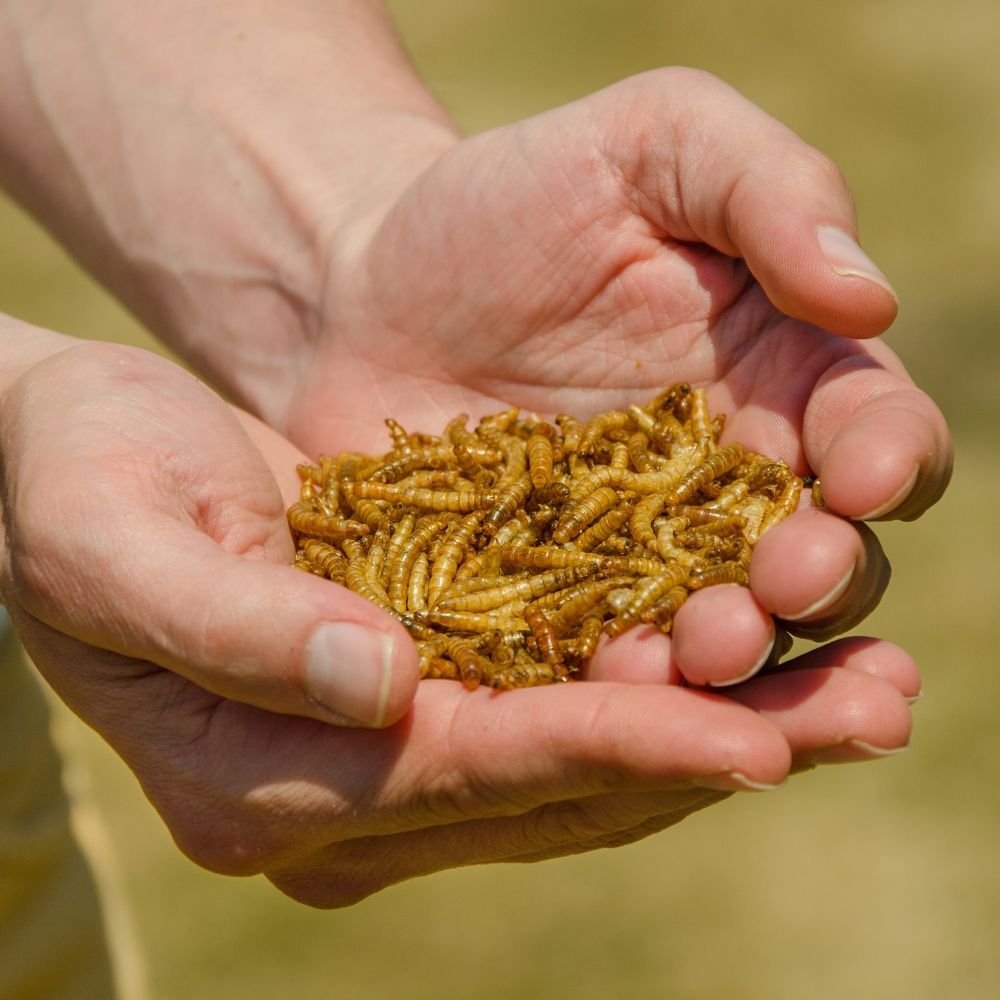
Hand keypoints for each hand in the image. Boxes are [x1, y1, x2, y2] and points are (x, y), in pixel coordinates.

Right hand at [0, 337, 915, 906]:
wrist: (89, 450)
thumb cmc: (74, 482)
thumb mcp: (112, 542)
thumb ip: (231, 624)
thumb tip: (376, 681)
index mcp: (258, 781)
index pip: (463, 774)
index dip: (606, 753)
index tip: (748, 739)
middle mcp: (344, 789)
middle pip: (556, 785)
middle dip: (715, 753)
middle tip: (870, 715)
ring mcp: (396, 745)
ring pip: (592, 749)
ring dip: (731, 721)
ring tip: (866, 689)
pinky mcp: (435, 683)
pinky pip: (578, 690)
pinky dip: (679, 674)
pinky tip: (775, 640)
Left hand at [270, 68, 950, 685]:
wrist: (364, 289)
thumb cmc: (509, 203)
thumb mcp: (648, 140)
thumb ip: (767, 188)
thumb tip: (870, 295)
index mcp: (780, 375)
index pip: (877, 430)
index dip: (888, 458)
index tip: (858, 479)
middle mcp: (728, 482)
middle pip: (820, 556)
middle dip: (817, 581)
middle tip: (778, 587)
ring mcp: (641, 557)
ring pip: (724, 627)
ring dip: (731, 652)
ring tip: (700, 649)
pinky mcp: (556, 602)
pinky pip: (602, 655)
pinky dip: (618, 679)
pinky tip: (610, 685)